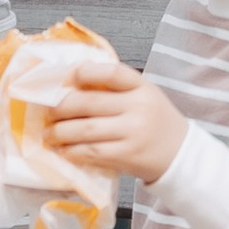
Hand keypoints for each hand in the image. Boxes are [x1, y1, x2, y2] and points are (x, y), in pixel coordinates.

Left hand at [40, 59, 189, 185]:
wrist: (181, 154)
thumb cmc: (155, 121)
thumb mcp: (145, 95)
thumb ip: (116, 88)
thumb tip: (70, 82)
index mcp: (143, 87)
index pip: (113, 73)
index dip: (87, 72)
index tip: (70, 76)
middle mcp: (139, 108)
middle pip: (90, 102)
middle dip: (61, 107)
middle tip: (47, 111)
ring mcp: (133, 133)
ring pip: (86, 130)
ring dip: (60, 132)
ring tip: (49, 133)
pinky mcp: (127, 156)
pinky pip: (92, 152)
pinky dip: (73, 151)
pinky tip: (64, 150)